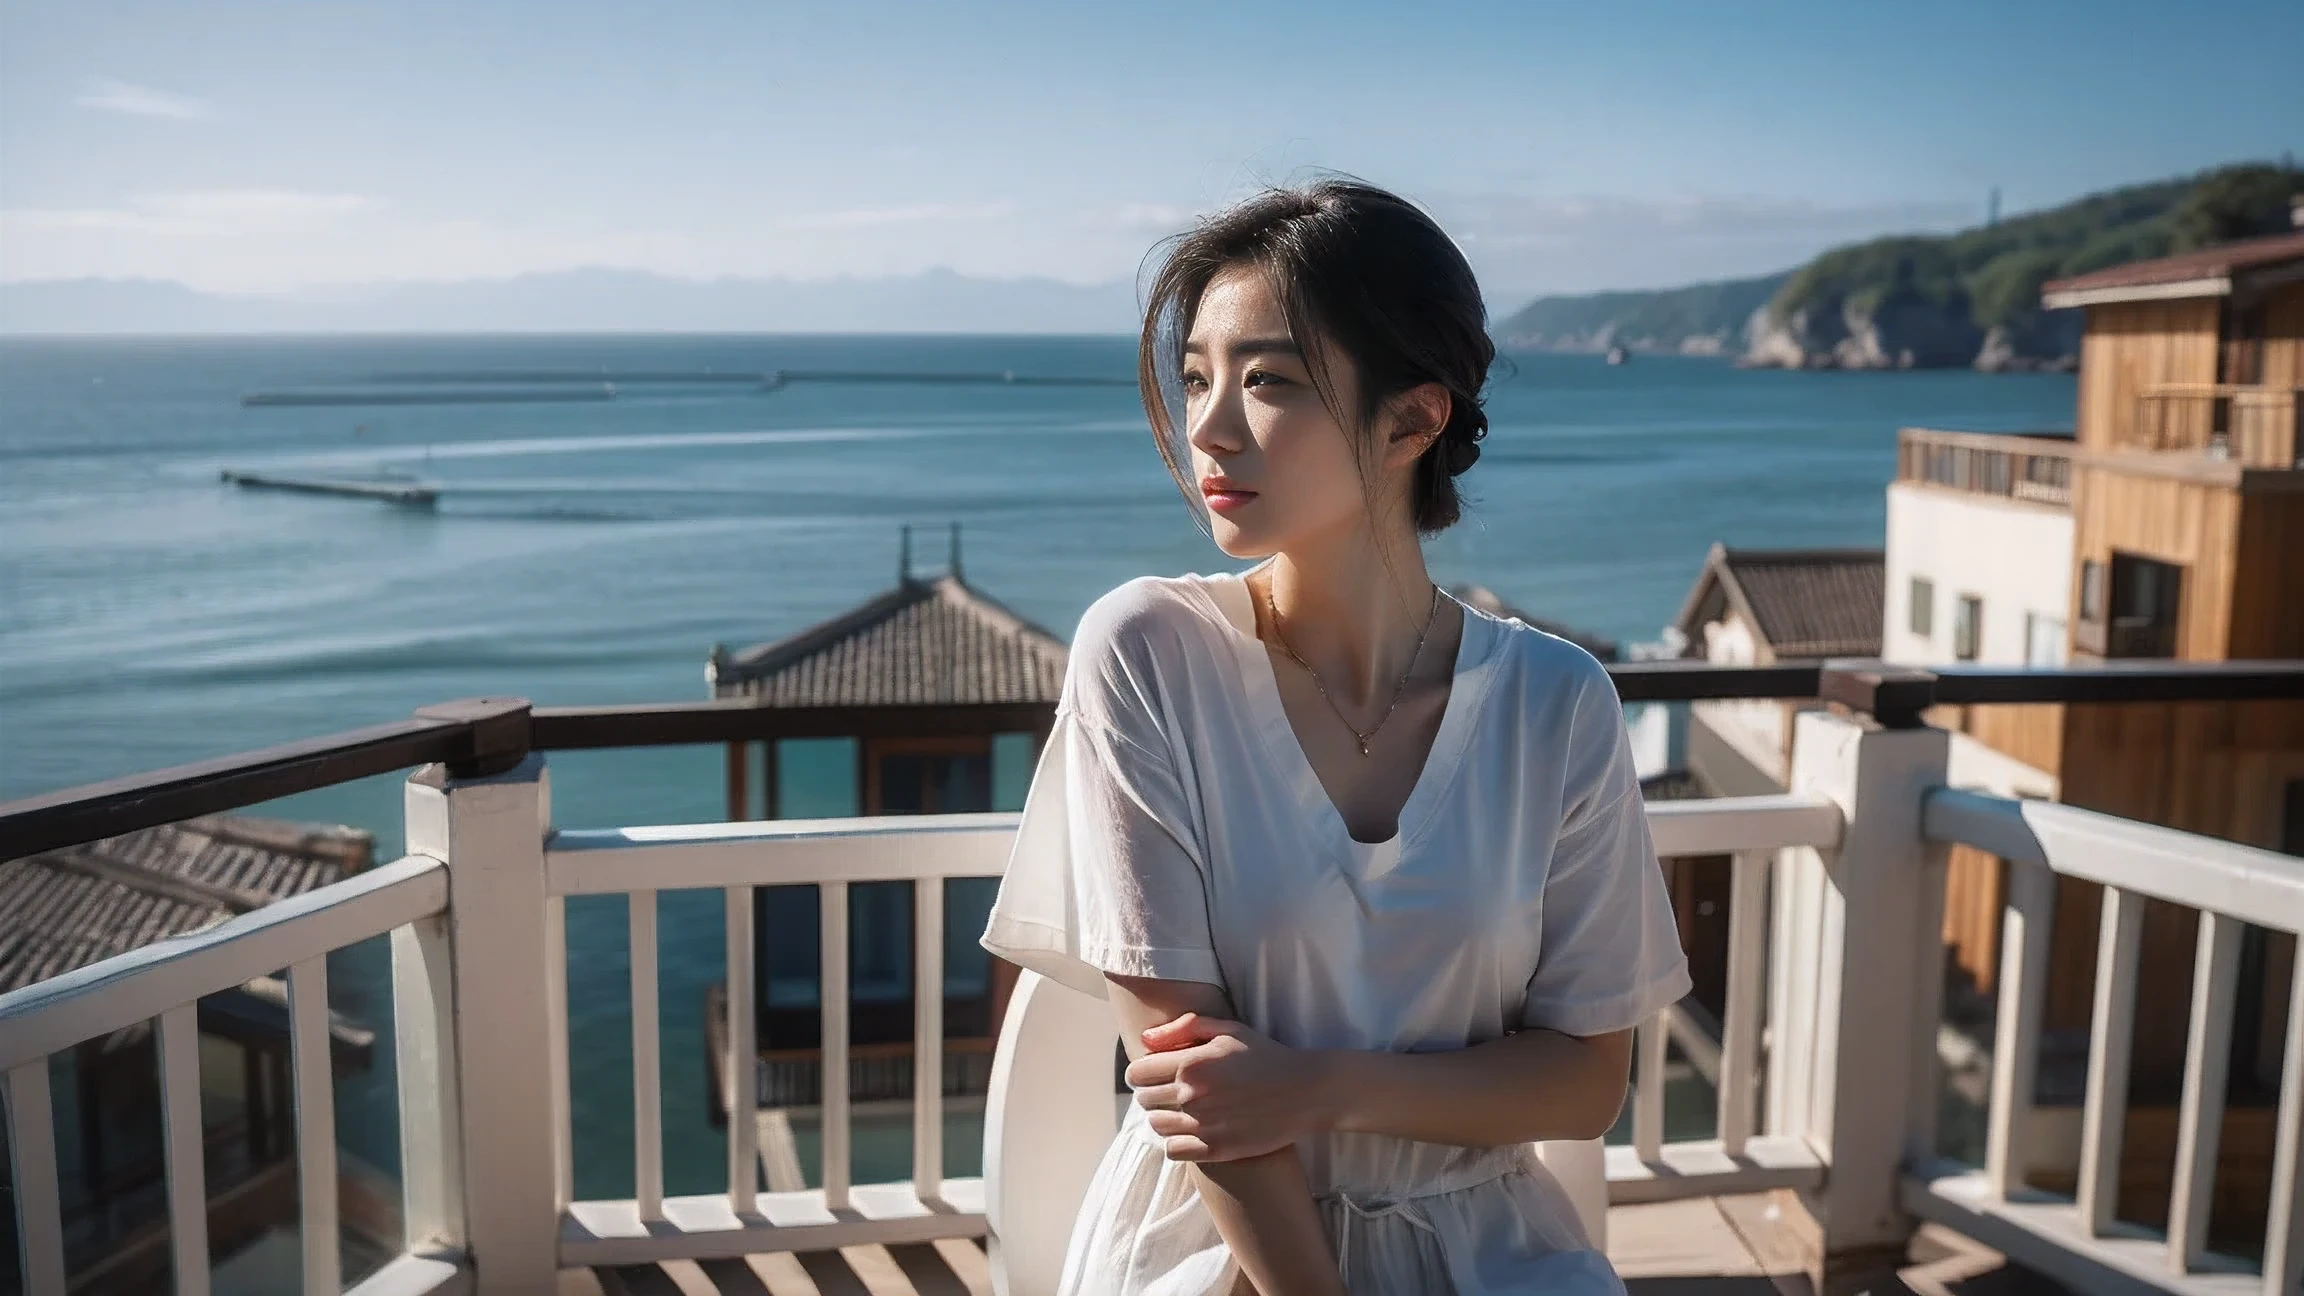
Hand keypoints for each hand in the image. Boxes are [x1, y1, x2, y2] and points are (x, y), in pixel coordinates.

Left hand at [1125, 1013, 1329, 1162]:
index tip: (1156, 1071)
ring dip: (1164, 1116)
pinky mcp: (1215, 1149)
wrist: (1304, 1092)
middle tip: (1175, 1089)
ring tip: (1185, 1109)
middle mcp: (1191, 1095)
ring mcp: (1202, 1125)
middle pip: (1144, 1099)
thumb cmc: (1265, 1056)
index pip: (1136, 1073)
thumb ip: (1183, 1029)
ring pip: (1156, 1125)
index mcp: (1190, 1063)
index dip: (1142, 1071)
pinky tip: (1192, 1131)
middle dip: (1153, 1092)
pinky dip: (1176, 1141)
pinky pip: (1172, 1150)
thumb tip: (1145, 1040)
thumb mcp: (1228, 1029)